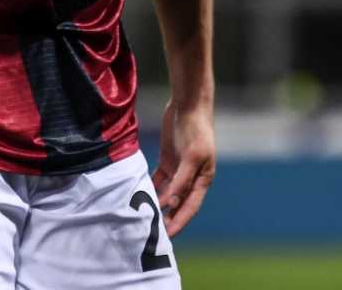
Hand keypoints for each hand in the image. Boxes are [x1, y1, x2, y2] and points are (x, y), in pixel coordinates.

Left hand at [151, 100, 214, 236]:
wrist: (188, 105)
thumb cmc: (195, 130)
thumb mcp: (191, 156)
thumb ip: (182, 180)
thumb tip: (173, 203)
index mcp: (203, 179)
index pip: (190, 207)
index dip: (179, 221)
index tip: (167, 236)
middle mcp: (191, 177)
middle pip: (178, 203)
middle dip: (167, 217)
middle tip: (151, 232)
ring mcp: (179, 169)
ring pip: (167, 192)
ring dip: (157, 203)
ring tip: (143, 217)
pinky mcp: (168, 160)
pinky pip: (158, 179)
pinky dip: (151, 187)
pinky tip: (139, 195)